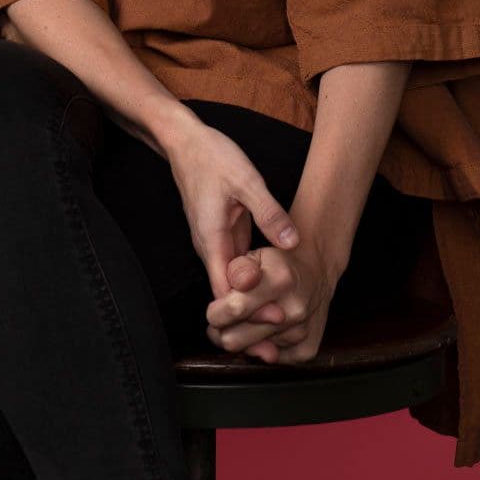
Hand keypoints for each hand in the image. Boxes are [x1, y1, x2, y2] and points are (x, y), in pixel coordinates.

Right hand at [163, 117, 300, 327]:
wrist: (187, 142)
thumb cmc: (213, 158)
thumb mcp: (246, 180)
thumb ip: (269, 212)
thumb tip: (292, 242)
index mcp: (211, 240)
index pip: (225, 290)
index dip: (249, 309)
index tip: (277, 319)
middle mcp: (210, 249)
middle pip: (228, 296)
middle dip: (253, 318)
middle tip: (283, 337)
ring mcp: (217, 244)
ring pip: (234, 285)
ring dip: (255, 304)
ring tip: (283, 325)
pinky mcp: (225, 237)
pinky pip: (238, 268)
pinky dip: (254, 285)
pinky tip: (274, 293)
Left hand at [204, 240, 343, 363]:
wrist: (317, 272)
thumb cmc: (281, 263)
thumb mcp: (255, 254)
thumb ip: (235, 270)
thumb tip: (227, 297)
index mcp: (279, 279)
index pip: (233, 309)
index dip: (216, 312)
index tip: (216, 309)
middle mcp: (293, 309)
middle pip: (235, 340)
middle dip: (223, 330)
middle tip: (227, 318)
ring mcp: (301, 332)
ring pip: (250, 353)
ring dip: (245, 338)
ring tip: (250, 320)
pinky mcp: (307, 350)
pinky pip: (269, 362)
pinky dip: (264, 348)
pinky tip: (266, 330)